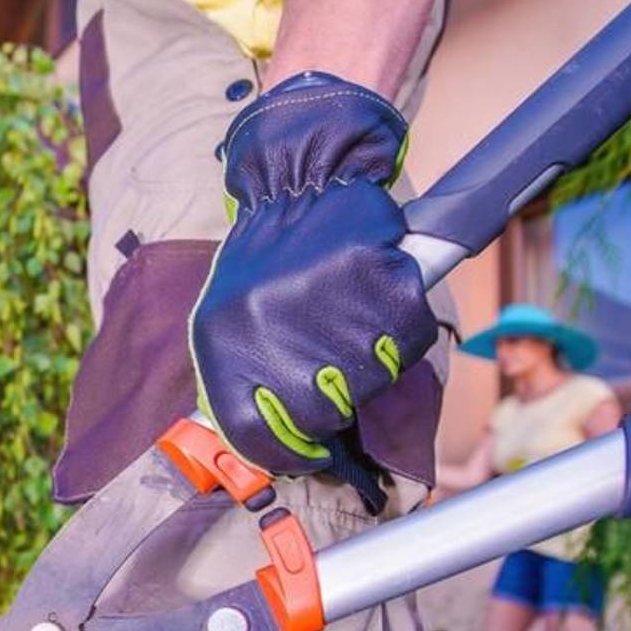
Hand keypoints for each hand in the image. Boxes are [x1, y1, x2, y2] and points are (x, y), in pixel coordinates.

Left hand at [190, 72, 436, 475]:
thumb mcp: (229, 322)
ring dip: (371, 360)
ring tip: (349, 318)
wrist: (301, 180)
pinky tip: (376, 299)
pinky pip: (407, 341)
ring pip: (371, 380)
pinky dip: (402, 329)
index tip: (312, 447)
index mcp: (223, 343)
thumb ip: (245, 386)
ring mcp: (325, 305)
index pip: (257, 437)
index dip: (292, 451)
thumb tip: (275, 451)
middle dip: (336, 400)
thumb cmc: (268, 262)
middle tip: (333, 362)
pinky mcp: (378, 280)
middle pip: (321, 416)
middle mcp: (269, 327)